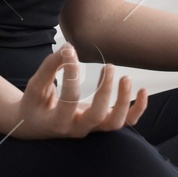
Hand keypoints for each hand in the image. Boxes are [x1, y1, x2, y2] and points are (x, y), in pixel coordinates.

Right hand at [7, 44, 148, 139]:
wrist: (35, 125)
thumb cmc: (34, 104)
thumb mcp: (35, 86)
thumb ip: (50, 67)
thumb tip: (68, 47)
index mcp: (56, 122)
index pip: (69, 101)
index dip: (71, 76)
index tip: (70, 53)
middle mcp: (76, 129)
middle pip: (98, 116)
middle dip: (106, 91)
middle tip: (109, 66)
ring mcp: (92, 129)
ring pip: (115, 123)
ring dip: (124, 101)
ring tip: (125, 77)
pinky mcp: (102, 125)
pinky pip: (126, 122)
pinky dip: (138, 109)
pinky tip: (142, 90)